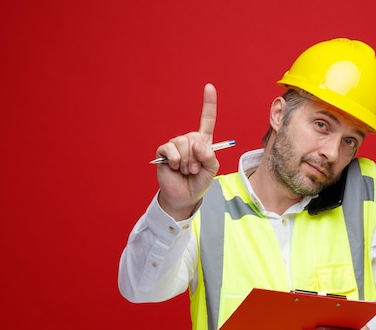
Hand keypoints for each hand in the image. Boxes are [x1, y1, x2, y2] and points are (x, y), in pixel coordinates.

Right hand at [155, 83, 219, 219]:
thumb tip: (198, 144)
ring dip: (186, 161)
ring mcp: (176, 145)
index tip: (209, 86)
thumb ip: (210, 156)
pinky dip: (175, 160)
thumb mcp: (211, 171)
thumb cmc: (198, 183)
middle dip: (196, 158)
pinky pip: (170, 148)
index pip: (207, 120)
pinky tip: (174, 167)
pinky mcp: (164, 151)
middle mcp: (189, 140)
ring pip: (183, 143)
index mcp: (204, 142)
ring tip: (186, 170)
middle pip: (194, 137)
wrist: (183, 197)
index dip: (208, 103)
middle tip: (194, 170)